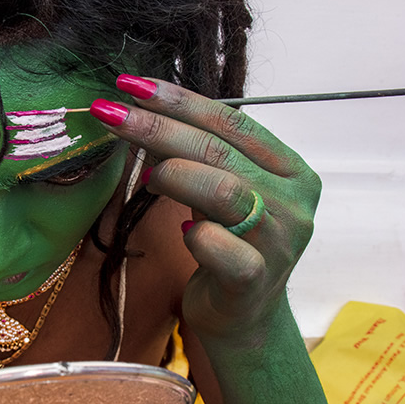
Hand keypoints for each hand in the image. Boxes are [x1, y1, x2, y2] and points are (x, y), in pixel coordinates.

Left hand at [90, 75, 320, 344]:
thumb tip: (142, 110)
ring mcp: (280, 241)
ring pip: (225, 191)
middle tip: (111, 113)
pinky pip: (223, 250)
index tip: (130, 85)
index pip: (232, 121)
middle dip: (157, 127)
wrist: (243, 318)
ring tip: (146, 177)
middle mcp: (293, 201)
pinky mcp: (257, 280)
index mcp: (289, 170)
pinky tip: (184, 233)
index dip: (178, 100)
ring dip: (174, 175)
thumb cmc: (227, 246)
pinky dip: (197, 237)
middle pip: (220, 150)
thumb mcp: (221, 193)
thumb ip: (201, 156)